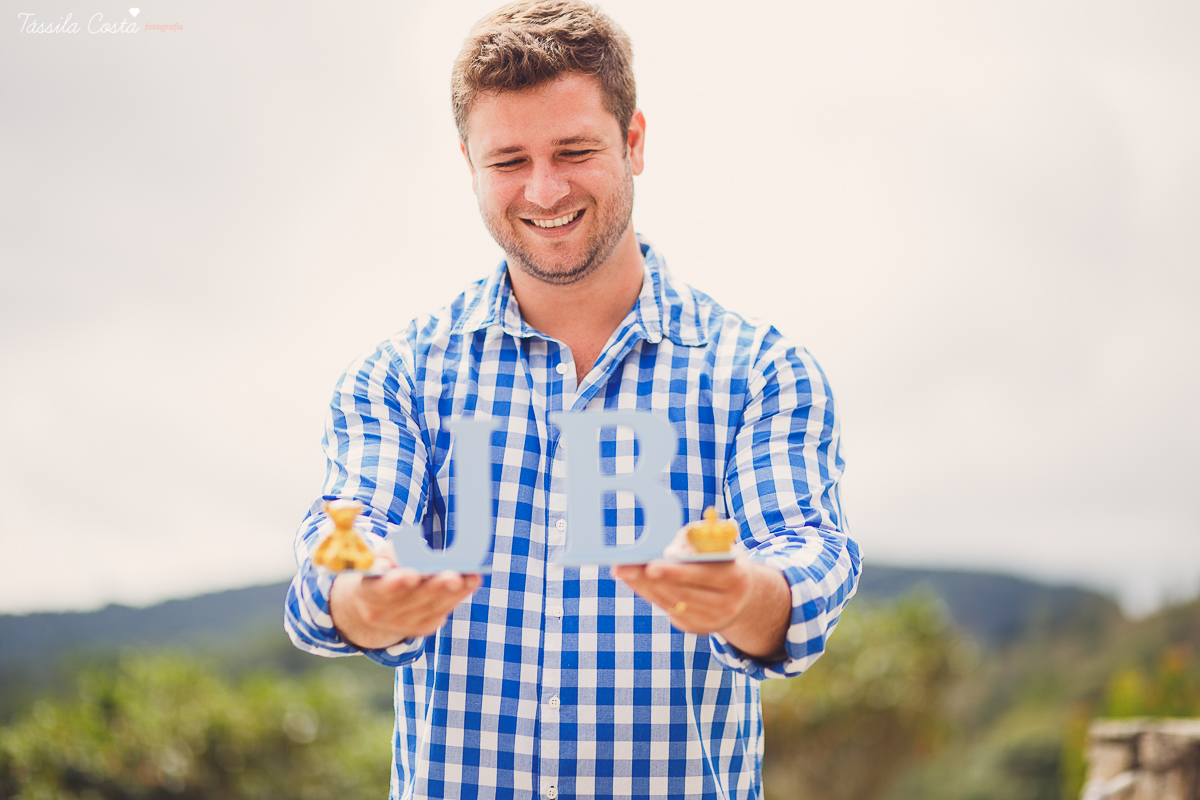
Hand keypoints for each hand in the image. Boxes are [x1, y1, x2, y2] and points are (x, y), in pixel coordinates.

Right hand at [329, 554, 481, 648]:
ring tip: (471, 577)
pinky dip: (458, 597)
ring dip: (455, 592)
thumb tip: (404, 555)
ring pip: (433, 607)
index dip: (398, 583)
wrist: (374, 607)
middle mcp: (384, 614)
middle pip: (414, 600)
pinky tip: (471, 583)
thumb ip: (390, 554)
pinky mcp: (423, 628)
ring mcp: (404, 625)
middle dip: (436, 587)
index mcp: (368, 593)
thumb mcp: (379, 558)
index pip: (382, 589)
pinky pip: (443, 611)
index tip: (413, 575)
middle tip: (454, 576)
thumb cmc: (381, 574)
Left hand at [612, 528, 790, 660]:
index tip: (650, 566)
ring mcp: (713, 621)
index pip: (702, 576)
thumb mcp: (716, 544)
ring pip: (672, 603)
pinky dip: (650, 594)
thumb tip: (669, 554)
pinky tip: (635, 581)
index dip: (675, 572)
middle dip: (650, 579)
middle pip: (682, 593)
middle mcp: (728, 605)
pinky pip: (669, 610)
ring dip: (644, 587)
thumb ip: (694, 543)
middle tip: (624, 567)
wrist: (744, 595)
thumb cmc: (723, 559)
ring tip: (623, 571)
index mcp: (737, 578)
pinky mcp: (697, 628)